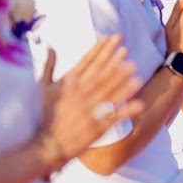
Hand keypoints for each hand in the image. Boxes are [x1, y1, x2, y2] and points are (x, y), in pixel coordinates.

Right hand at [39, 37, 144, 160]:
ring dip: (123, 84)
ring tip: (136, 73)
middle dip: (114, 62)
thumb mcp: (44, 88)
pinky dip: (126, 110)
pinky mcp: (96, 127)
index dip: (100, 49)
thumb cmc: (47, 114)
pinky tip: (139, 103)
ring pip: (109, 94)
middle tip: (126, 51)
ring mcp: (89, 111)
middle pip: (100, 75)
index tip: (110, 38)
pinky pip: (114, 117)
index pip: (87, 62)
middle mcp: (80, 96)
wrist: (48, 144)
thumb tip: (51, 46)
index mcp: (69, 84)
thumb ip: (49, 66)